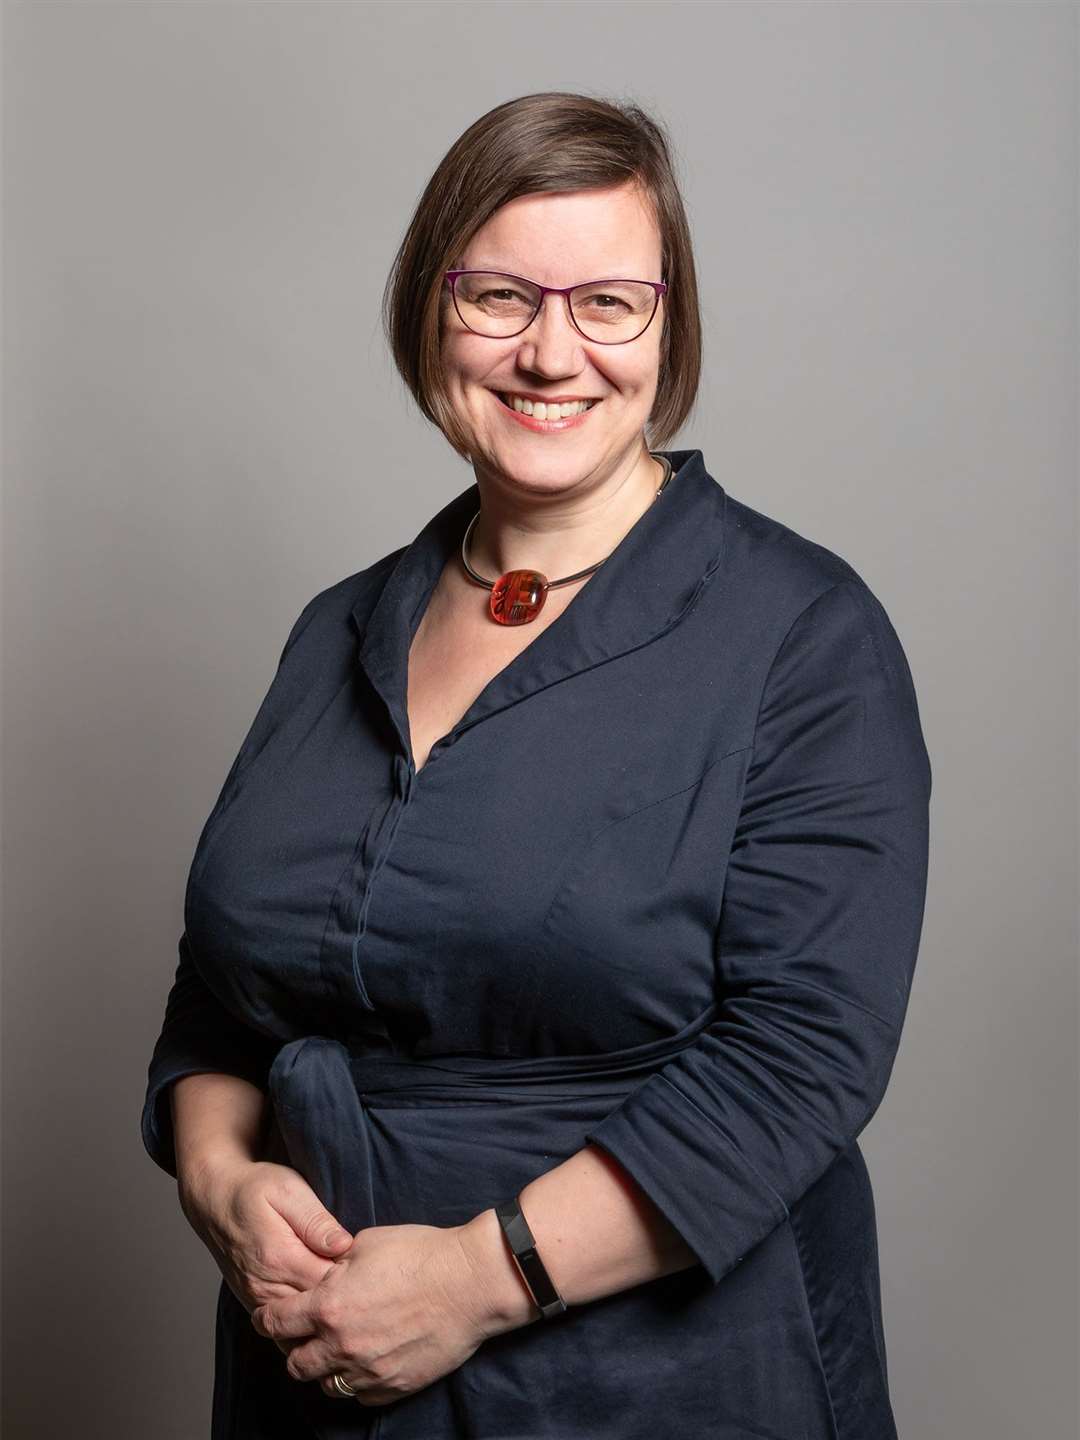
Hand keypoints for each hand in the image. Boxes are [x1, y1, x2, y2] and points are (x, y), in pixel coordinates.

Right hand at [178, 1155, 354, 1315]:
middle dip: (343, 1303)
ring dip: (324, 1317)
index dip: (354, 1280)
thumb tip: (344, 1246)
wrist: (213, 1197)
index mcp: (281, 1258)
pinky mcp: (253, 1303)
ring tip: (346, 1298)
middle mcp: (267, 1287)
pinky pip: (283, 1330)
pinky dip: (304, 1326)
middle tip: (364, 1284)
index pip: (330, 1286)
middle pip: (317, 1312)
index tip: (369, 1267)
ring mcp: (258, 1299)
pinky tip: (321, 1312)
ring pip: (301, 1327)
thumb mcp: (289, 1190)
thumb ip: (316, 1221)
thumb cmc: (254, 1188)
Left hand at [250, 1222, 498, 1406]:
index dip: (267, 1319)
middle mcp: (341, 1345)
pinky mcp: (394, 1386)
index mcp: (328, 1306)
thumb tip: (323, 1274)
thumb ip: (335, 1265)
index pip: (276, 1323)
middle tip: (305, 1334)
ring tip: (339, 1349)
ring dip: (326, 1368)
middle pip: (295, 1364)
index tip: (268, 1317)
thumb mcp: (367, 1243)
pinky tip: (367, 1360)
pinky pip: (360, 1395)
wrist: (470, 1281)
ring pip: (326, 1385)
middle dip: (295, 1348)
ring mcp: (368, 1371)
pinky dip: (357, 1381)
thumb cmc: (421, 1254)